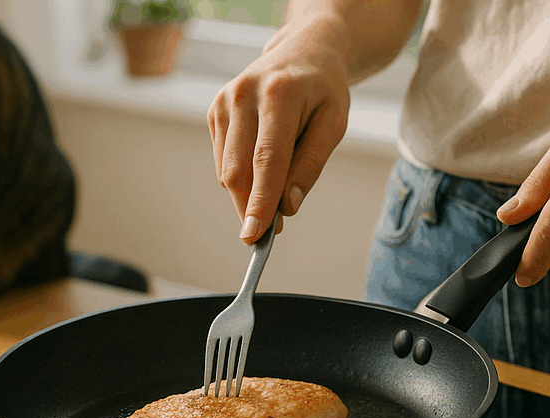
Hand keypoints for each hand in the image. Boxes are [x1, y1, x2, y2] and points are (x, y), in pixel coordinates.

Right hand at [208, 20, 350, 243]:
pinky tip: (263, 165)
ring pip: (226, 171)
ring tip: (275, 193)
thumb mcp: (334, 123)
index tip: (255, 235)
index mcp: (278, 95)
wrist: (302, 49)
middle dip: (251, 207)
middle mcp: (243, 95)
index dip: (260, 201)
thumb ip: (311, 164)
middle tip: (270, 231)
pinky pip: (223, 161)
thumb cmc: (323, 89)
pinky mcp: (215, 112)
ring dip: (247, 195)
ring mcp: (224, 102)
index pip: (266, 159)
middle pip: (238, 170)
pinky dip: (242, 176)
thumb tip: (288, 206)